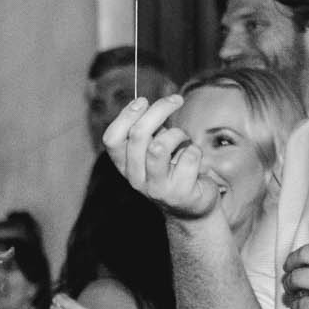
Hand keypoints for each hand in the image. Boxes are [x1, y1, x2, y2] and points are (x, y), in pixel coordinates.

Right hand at [102, 96, 221, 221]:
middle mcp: (136, 178)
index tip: (143, 101)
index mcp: (125, 165)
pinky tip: (194, 159)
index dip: (126, 116)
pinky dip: (195, 150)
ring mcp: (156, 188)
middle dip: (159, 110)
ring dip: (178, 134)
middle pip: (139, 135)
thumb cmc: (173, 171)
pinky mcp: (179, 193)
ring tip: (184, 139)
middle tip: (176, 100)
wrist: (192, 209)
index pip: (112, 139)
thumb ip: (147, 131)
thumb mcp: (154, 150)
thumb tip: (143, 103)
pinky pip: (189, 157)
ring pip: (160, 146)